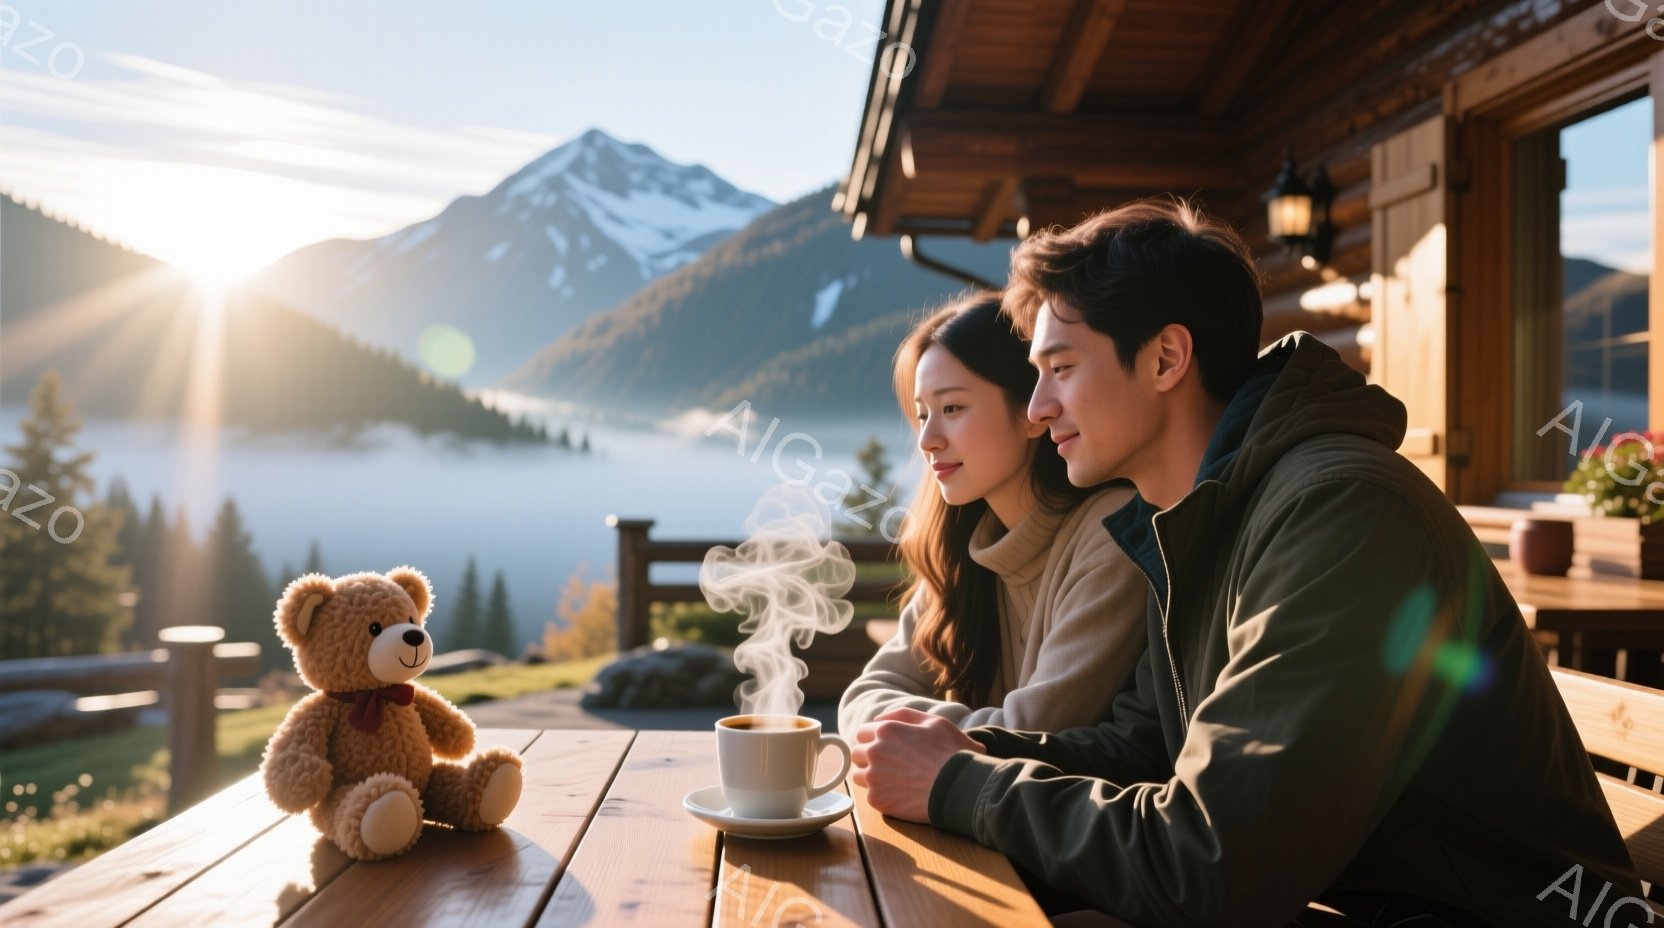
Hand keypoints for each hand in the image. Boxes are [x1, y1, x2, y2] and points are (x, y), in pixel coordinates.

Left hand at [850, 707, 985, 822]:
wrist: (960, 787)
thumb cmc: (951, 751)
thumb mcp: (933, 721)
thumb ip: (902, 715)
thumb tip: (877, 720)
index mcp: (886, 730)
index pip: (862, 733)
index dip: (873, 739)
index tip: (885, 748)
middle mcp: (874, 751)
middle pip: (857, 753)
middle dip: (868, 757)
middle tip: (889, 764)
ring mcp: (873, 777)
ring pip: (858, 775)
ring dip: (870, 776)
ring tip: (893, 780)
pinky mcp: (877, 800)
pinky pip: (869, 795)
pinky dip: (881, 795)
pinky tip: (900, 794)